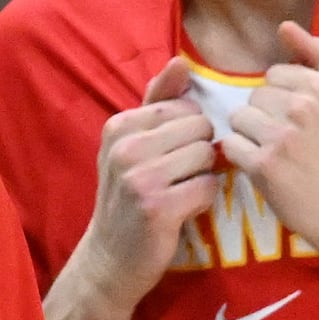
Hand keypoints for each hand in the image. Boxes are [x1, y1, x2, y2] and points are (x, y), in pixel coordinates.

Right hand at [78, 59, 218, 306]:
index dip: (189, 132)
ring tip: (181, 191)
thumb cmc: (129, 195)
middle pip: (200, 128)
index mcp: (119, 126)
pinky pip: (207, 186)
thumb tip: (182, 61)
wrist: (111, 258)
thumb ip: (159, 102)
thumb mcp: (133, 145)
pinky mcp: (158, 208)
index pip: (185, 107)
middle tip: (178, 176)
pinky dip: (204, 199)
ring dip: (203, 175)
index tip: (170, 155)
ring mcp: (139, 178)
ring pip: (207, 155)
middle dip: (200, 151)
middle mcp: (125, 148)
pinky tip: (184, 209)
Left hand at [216, 24, 318, 263]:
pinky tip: (261, 169)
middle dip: (264, 118)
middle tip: (287, 143)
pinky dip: (240, 158)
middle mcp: (304, 106)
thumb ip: (316, 59)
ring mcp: (283, 135)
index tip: (297, 123)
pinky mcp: (265, 165)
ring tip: (273, 155)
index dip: (281, 101)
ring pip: (239, 118)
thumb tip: (285, 24)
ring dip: (250, 137)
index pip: (274, 76)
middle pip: (255, 97)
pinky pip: (231, 146)